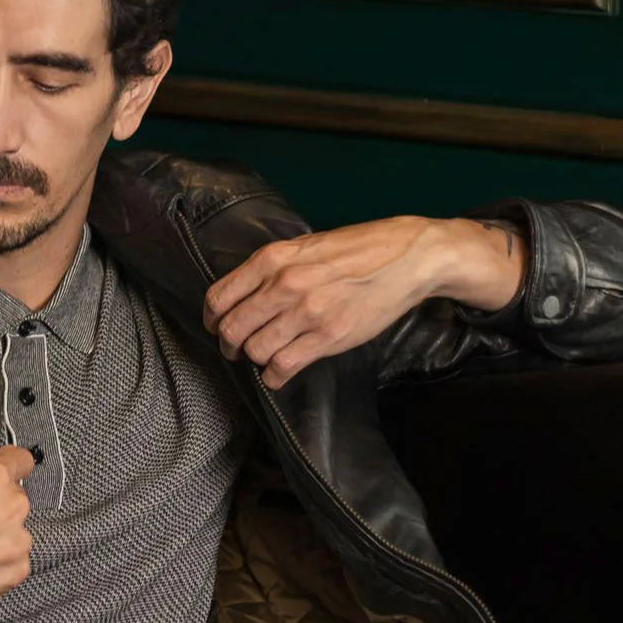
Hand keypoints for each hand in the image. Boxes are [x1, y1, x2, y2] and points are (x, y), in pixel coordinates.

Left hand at [202, 215, 523, 388]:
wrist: (410, 258)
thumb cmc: (359, 249)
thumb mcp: (306, 245)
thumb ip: (272, 268)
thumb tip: (242, 295)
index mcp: (273, 259)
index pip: (218, 297)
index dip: (212, 319)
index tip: (217, 326)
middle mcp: (284, 285)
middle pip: (231, 329)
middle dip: (229, 345)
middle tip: (237, 349)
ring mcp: (306, 312)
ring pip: (254, 351)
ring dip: (254, 359)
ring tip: (264, 357)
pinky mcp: (328, 337)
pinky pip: (282, 367)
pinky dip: (274, 376)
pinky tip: (279, 372)